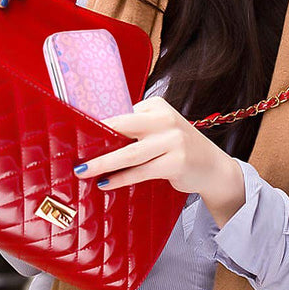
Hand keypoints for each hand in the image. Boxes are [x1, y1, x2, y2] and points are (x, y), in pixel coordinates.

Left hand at [75, 96, 245, 227]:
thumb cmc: (177, 148)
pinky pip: (141, 172)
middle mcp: (165, 120)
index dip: (98, 124)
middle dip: (96, 139)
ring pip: (129, 153)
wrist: (213, 167)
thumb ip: (136, 129)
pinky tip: (106, 183)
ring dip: (104, 163)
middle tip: (75, 152)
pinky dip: (121, 178)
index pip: (122, 113)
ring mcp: (173, 141)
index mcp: (157, 106)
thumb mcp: (160, 129)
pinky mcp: (176, 162)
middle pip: (123, 127)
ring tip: (84, 171)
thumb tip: (96, 137)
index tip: (76, 132)